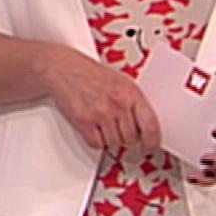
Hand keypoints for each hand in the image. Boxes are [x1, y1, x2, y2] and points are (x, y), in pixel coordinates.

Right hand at [38, 47, 159, 152]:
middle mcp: (117, 103)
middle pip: (131, 138)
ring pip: (114, 143)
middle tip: (120, 130)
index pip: (150, 125)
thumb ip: (134, 102)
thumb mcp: (121, 82)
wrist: (64, 69)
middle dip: (126, 137)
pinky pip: (96, 144)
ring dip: (110, 139)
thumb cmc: (91, 74)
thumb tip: (145, 124)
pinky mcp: (84, 121)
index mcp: (131, 93)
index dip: (152, 141)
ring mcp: (101, 113)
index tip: (150, 147)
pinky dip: (96, 141)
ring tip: (105, 126)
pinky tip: (94, 129)